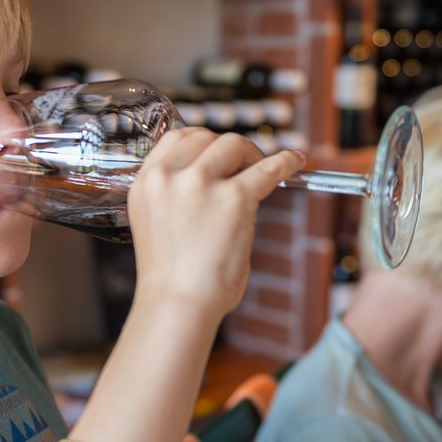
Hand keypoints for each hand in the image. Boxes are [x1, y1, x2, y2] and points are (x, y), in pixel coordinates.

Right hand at [129, 128, 304, 319]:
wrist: (178, 305)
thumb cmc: (174, 281)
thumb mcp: (162, 225)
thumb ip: (182, 199)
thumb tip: (224, 184)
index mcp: (146, 184)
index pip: (175, 138)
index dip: (202, 142)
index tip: (218, 153)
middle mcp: (168, 177)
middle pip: (205, 137)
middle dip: (228, 149)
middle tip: (245, 166)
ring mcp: (199, 184)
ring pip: (234, 144)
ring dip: (251, 154)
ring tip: (262, 170)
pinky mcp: (233, 198)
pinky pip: (267, 169)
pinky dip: (285, 162)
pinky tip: (296, 162)